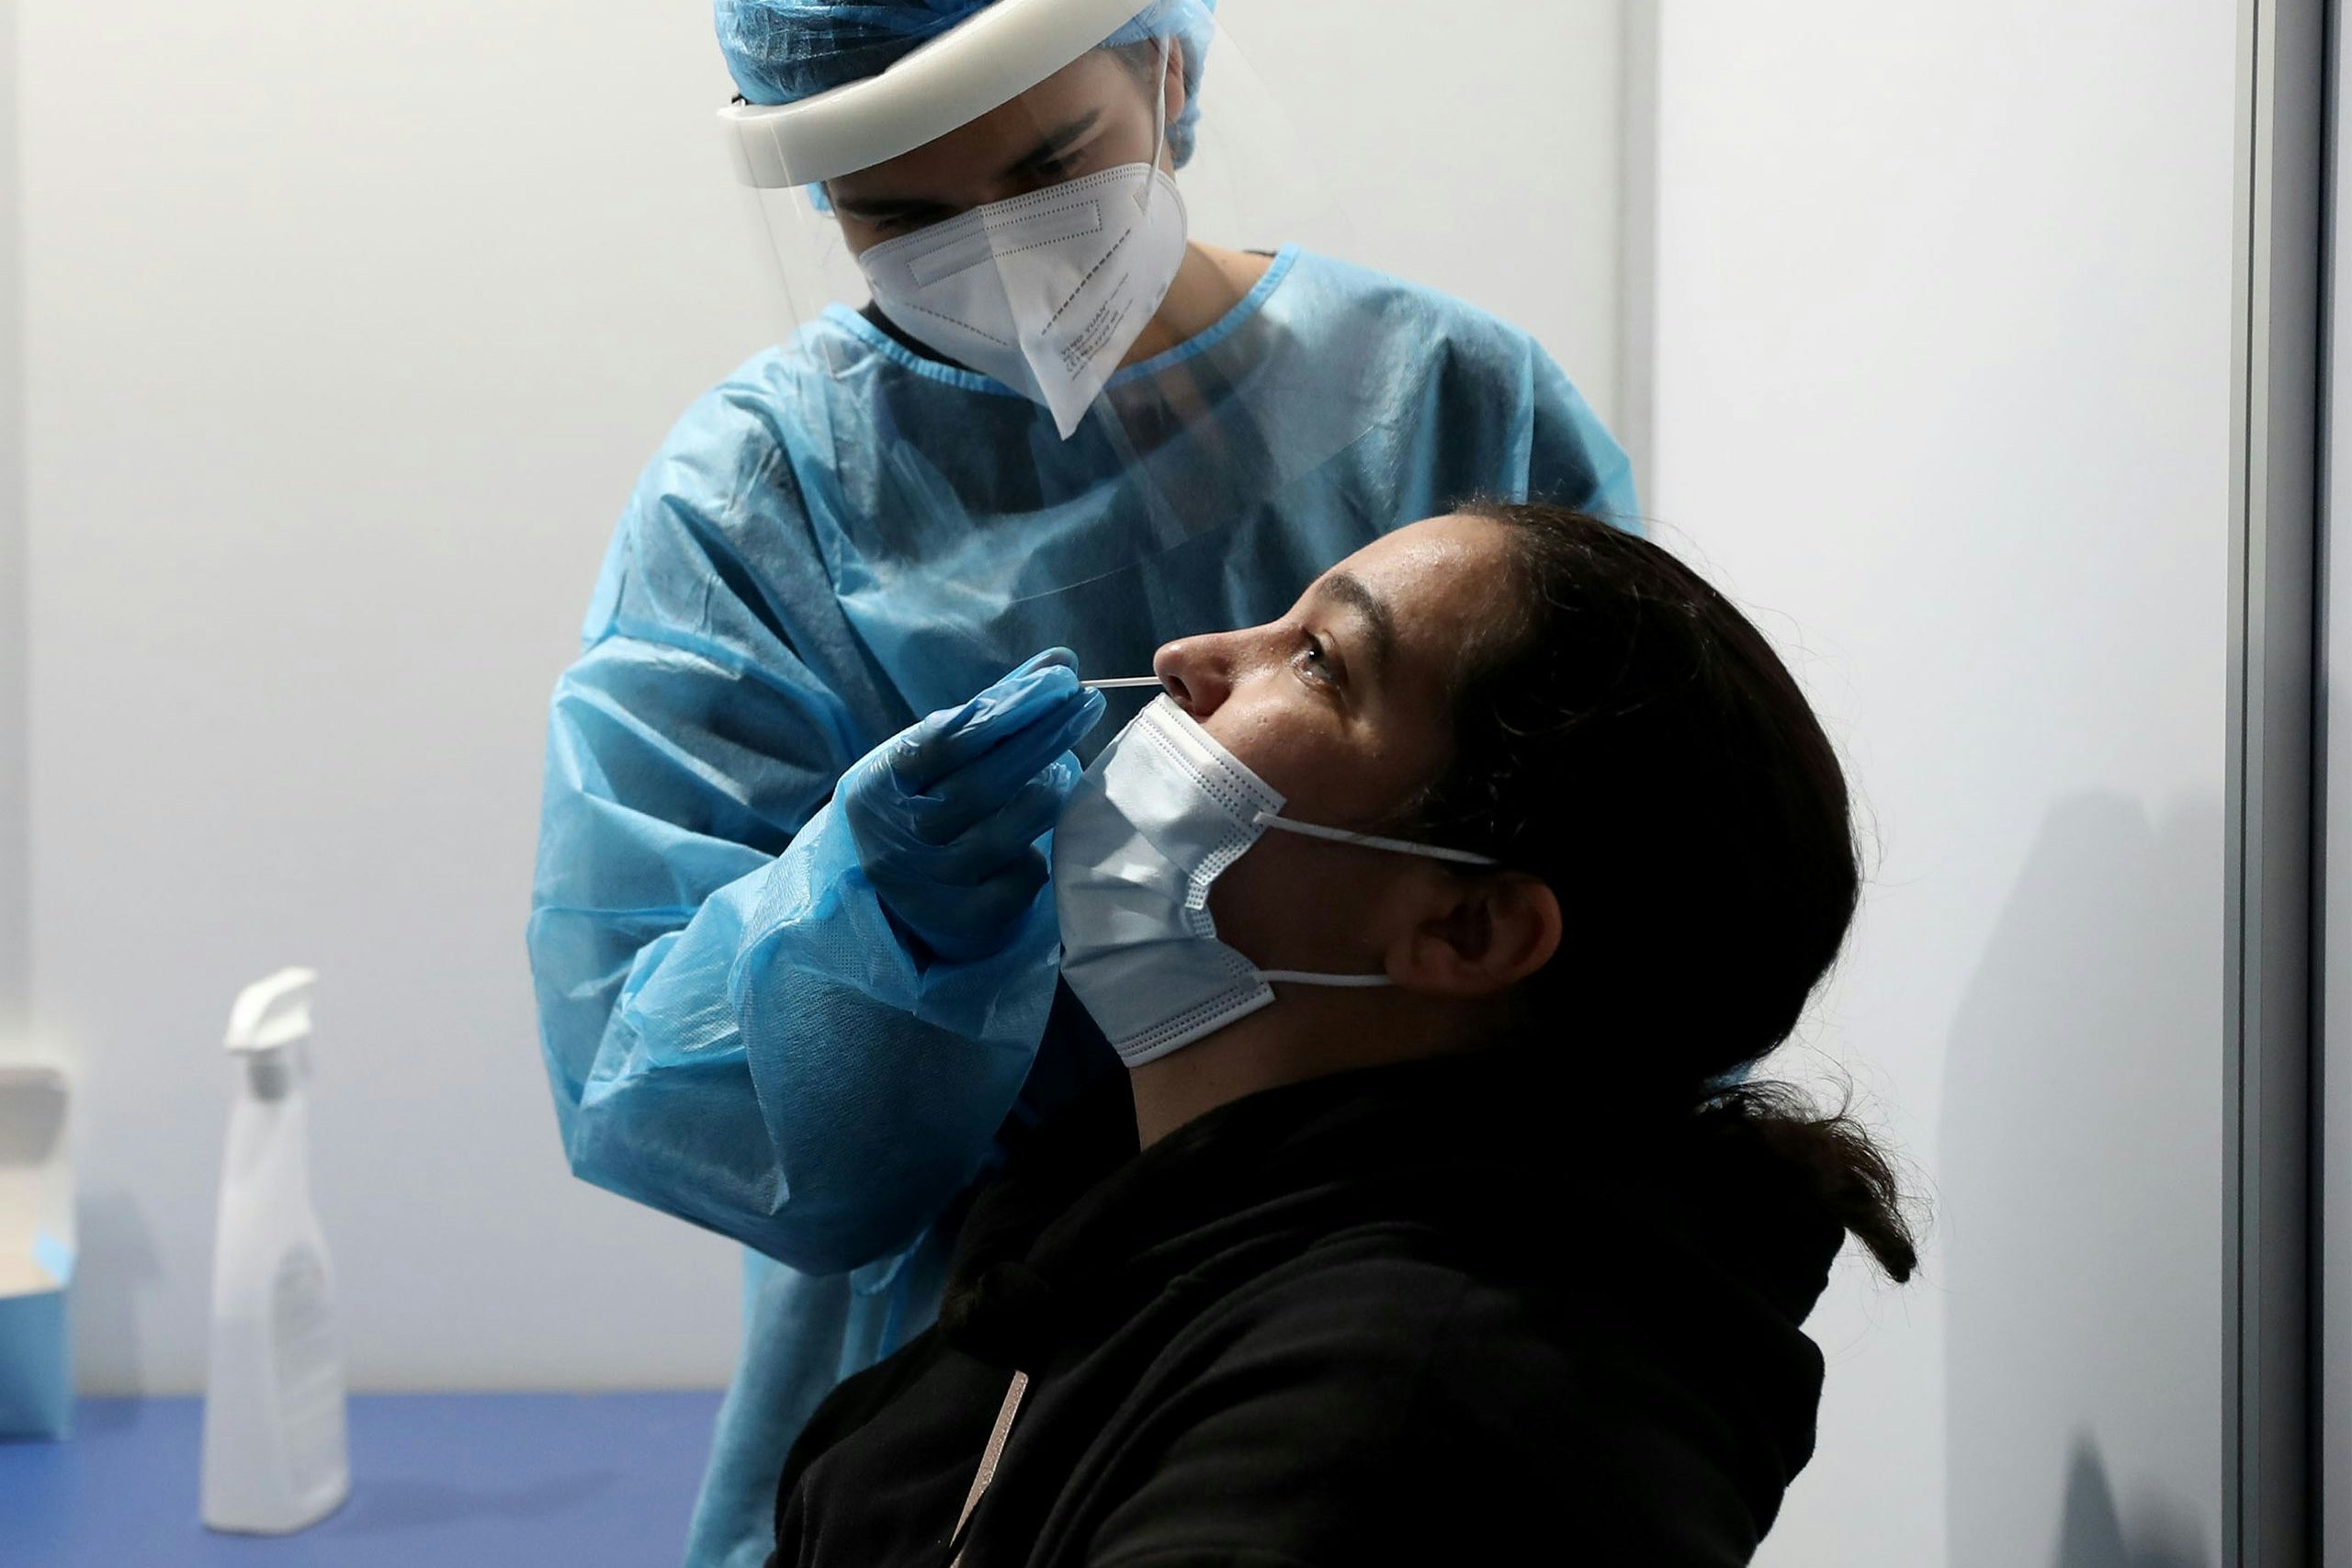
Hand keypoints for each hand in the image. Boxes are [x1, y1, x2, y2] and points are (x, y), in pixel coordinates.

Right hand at [841, 649, 1106, 964]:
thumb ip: (995, 705)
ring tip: (1066, 765)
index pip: (947, 740)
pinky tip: (1042, 828)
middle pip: (983, 785)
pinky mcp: (967, 919)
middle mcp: (899, 837)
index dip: (1008, 708)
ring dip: (1048, 790)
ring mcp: (932, 884)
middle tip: (1086, 705)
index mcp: (882, 785)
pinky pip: (1023, 877)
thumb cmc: (921, 801)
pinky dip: (1041, 847)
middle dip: (1042, 739)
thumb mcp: (934, 751)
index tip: (1059, 680)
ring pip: (1008, 832)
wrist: (887, 892)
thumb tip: (1062, 661)